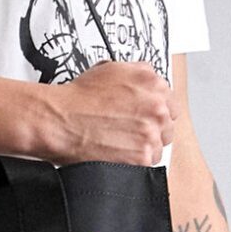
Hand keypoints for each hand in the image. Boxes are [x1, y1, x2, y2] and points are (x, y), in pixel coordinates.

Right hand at [36, 60, 175, 165]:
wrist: (60, 120)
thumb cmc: (78, 98)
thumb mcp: (110, 69)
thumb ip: (137, 74)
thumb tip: (146, 81)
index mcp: (151, 82)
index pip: (170, 101)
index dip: (154, 110)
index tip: (144, 116)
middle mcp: (156, 106)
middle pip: (168, 124)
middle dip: (152, 127)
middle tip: (130, 130)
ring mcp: (151, 131)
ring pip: (160, 144)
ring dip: (144, 145)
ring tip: (120, 141)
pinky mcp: (143, 155)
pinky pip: (149, 162)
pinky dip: (135, 160)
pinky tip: (118, 151)